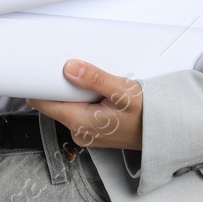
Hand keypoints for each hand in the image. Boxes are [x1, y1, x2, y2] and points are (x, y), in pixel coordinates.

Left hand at [25, 59, 143, 150]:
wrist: (162, 133)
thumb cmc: (146, 117)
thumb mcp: (122, 92)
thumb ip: (95, 79)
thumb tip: (71, 68)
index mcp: (80, 122)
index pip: (44, 103)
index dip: (40, 85)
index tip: (43, 70)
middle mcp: (79, 131)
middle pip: (56, 102)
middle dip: (63, 85)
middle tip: (80, 71)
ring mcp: (85, 132)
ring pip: (68, 105)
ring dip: (77, 92)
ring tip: (97, 85)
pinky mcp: (92, 130)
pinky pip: (79, 111)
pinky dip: (86, 100)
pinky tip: (101, 95)